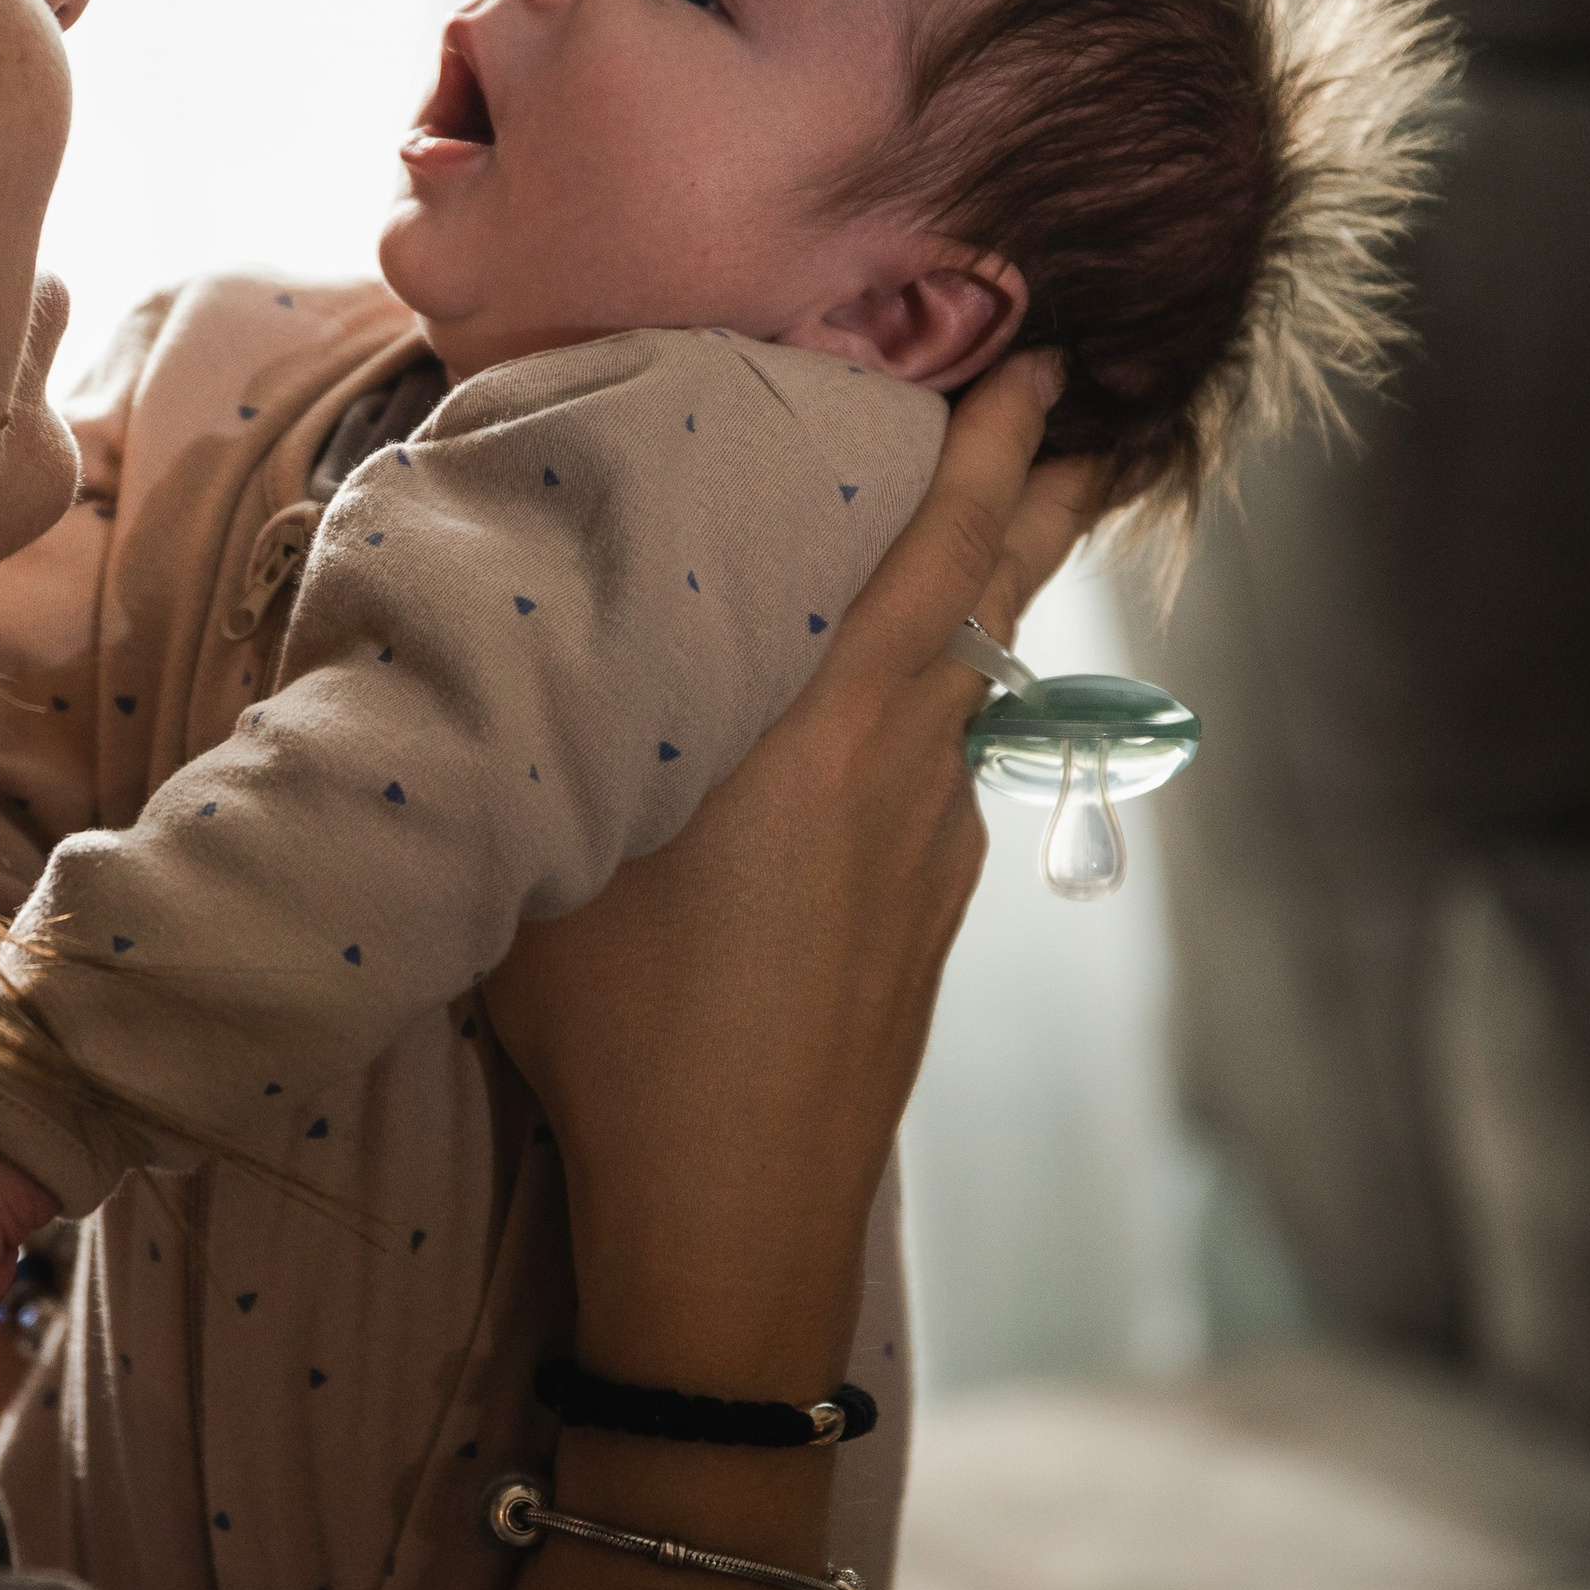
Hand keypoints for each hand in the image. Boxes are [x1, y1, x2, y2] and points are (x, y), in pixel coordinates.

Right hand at [483, 352, 1102, 1393]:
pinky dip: (937, 712)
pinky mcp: (929, 923)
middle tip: (1087, 405)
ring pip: (974, 695)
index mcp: (823, 746)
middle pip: (998, 609)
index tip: (1036, 363)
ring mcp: (932, 858)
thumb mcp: (553, 867)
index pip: (939, 564)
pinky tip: (890, 725)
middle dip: (1043, 496)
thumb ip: (551, 736)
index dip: (992, 456)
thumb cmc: (622, 1044)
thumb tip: (502, 635)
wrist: (733, 1226)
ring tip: (998, 535)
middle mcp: (904, 783)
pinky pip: (944, 776)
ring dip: (992, 604)